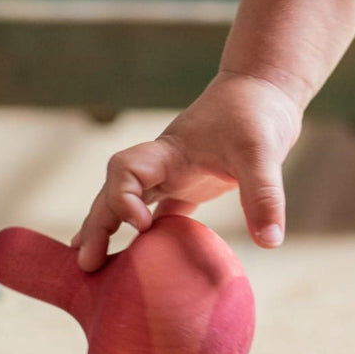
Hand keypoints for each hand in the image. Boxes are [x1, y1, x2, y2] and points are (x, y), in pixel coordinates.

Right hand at [72, 71, 302, 270]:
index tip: (143, 225)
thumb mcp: (263, 152)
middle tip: (85, 265)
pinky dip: (152, 235)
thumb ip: (264, 195)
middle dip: (97, 224)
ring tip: (93, 266)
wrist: (265, 87)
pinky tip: (145, 261)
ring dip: (112, 229)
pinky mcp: (196, 182)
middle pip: (114, 192)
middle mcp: (165, 164)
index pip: (124, 171)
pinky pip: (164, 212)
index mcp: (169, 151)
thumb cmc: (257, 111)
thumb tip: (269, 243)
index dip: (122, 198)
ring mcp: (178, 173)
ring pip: (132, 203)